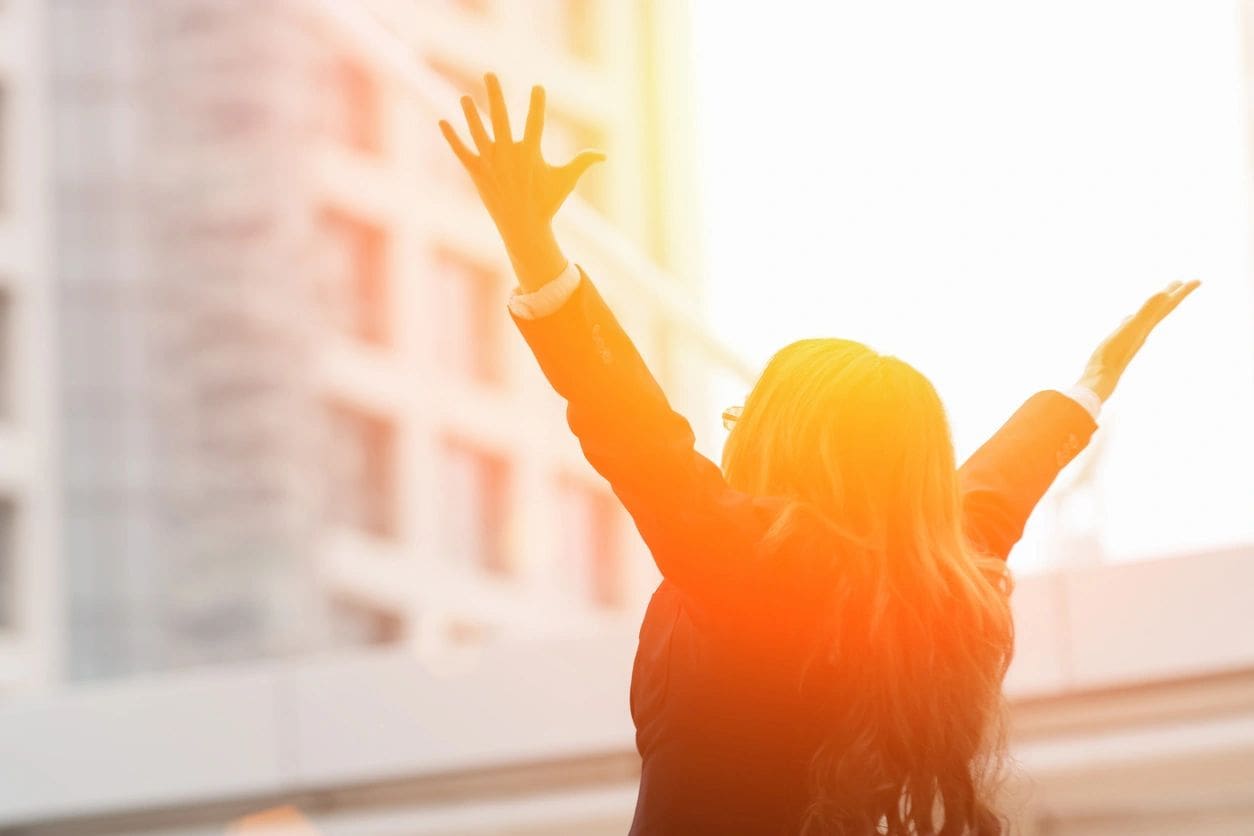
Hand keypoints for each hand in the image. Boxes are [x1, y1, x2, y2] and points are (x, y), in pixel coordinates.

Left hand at [439, 73, 605, 290]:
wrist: (523, 228)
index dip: (537, 104)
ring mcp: (490, 163)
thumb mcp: (566, 181)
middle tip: (489, 74)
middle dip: (494, 94)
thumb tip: (604, 156)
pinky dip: (451, 138)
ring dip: (470, 113)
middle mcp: (508, 154)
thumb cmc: (547, 203)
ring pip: (477, 131)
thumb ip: (583, 163)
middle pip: (499, 117)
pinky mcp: (477, 173)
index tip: (537, 87)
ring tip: (465, 97)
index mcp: (531, 153)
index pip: (535, 122)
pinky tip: (442, 122)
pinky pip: (461, 151)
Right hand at [1077, 279, 1200, 401]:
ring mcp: (1132, 335)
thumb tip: (1164, 294)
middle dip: (1173, 295)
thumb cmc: (1114, 354)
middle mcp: (1143, 329)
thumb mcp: (1132, 328)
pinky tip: (1128, 318)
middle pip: (1162, 309)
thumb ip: (1148, 311)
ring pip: (1148, 317)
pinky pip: (1131, 325)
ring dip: (1155, 306)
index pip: (1169, 304)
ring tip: (1158, 297)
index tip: (1198, 281)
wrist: (1101, 377)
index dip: (1182, 292)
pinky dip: (1133, 318)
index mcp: (1148, 324)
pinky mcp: (1119, 341)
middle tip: (1182, 282)